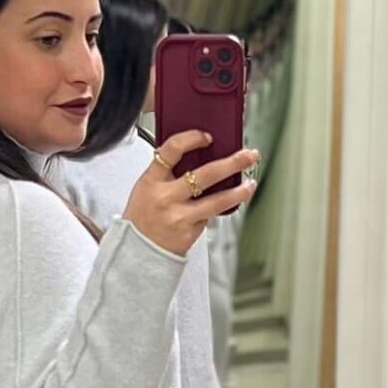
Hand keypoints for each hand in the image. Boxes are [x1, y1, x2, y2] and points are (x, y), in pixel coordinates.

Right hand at [122, 132, 259, 257]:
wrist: (137, 251)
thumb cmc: (143, 217)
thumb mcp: (146, 188)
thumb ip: (167, 172)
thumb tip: (198, 155)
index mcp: (152, 180)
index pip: (172, 150)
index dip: (192, 138)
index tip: (207, 137)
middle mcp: (166, 197)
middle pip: (205, 174)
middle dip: (232, 163)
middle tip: (249, 156)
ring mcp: (179, 216)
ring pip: (217, 201)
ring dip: (238, 192)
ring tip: (250, 184)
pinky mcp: (189, 233)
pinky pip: (210, 217)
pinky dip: (219, 210)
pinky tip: (227, 204)